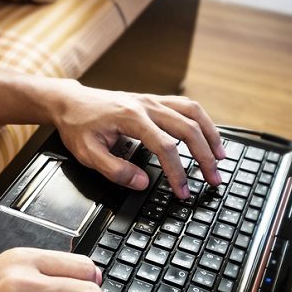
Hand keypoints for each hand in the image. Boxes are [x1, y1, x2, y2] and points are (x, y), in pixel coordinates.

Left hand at [47, 80, 225, 198]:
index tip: (183, 191)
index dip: (177, 172)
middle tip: (213, 179)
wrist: (70, 102)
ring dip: (210, 134)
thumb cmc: (78, 126)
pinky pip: (185, 107)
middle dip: (205, 156)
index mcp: (131, 118)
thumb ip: (115, 171)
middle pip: (188, 128)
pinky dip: (201, 121)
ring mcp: (152, 100)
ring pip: (193, 112)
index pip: (165, 147)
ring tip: (221, 157)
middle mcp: (146, 105)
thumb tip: (142, 183)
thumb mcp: (88, 154)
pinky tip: (207, 135)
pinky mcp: (153, 101)